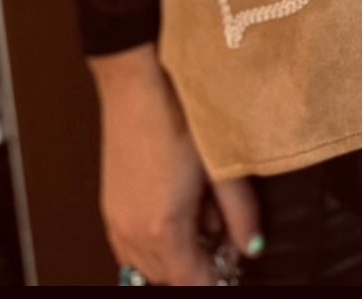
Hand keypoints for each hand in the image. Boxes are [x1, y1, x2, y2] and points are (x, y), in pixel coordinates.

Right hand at [88, 43, 263, 285]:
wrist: (138, 83)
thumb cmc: (175, 113)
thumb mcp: (219, 166)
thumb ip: (239, 213)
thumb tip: (252, 243)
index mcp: (163, 229)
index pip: (192, 281)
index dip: (218, 275)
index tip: (233, 263)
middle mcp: (133, 232)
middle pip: (169, 278)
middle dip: (199, 265)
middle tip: (224, 236)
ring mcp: (116, 221)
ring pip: (148, 265)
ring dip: (177, 254)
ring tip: (202, 213)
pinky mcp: (110, 207)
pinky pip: (132, 246)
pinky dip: (156, 240)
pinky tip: (177, 206)